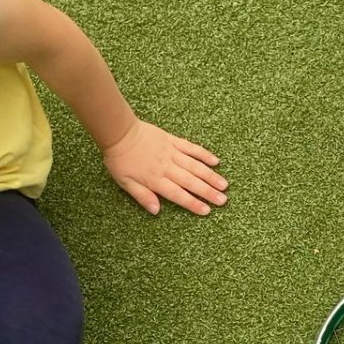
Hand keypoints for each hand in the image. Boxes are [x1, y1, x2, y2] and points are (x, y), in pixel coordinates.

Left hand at [103, 118, 229, 215]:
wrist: (119, 132)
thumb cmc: (120, 160)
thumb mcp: (125, 183)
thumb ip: (142, 196)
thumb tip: (156, 211)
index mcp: (155, 180)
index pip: (178, 195)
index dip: (193, 203)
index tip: (207, 210)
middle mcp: (167, 167)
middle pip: (191, 182)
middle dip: (208, 192)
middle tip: (223, 200)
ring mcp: (172, 153)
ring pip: (195, 166)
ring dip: (210, 176)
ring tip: (224, 184)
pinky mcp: (173, 141)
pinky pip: (191, 148)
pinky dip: (204, 154)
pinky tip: (215, 161)